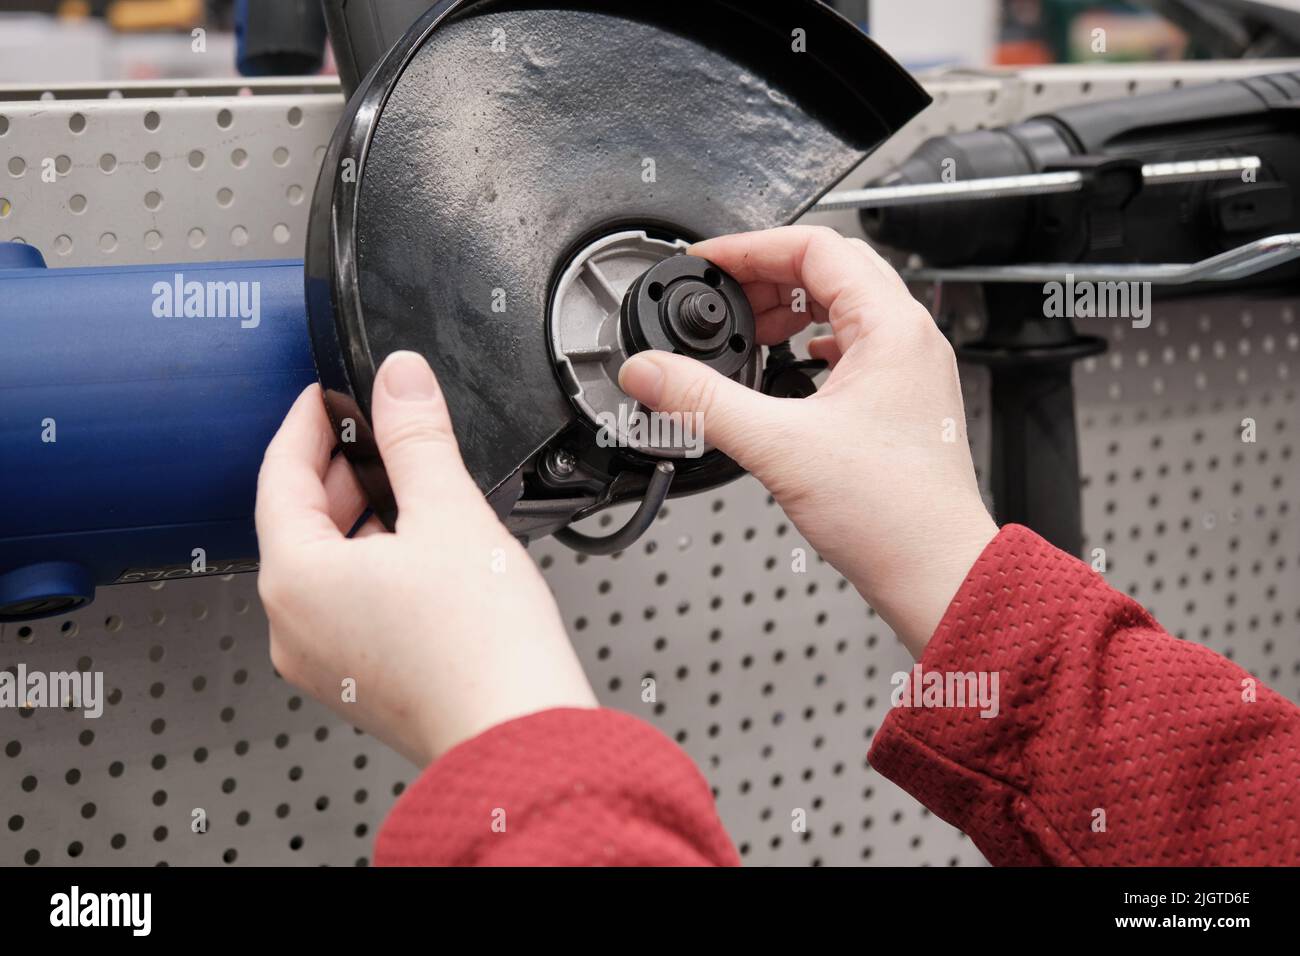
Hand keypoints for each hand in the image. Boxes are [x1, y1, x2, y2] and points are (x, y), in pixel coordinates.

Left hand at [255, 352, 596, 766]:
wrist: (518, 735)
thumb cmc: (482, 647)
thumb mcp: (450, 512)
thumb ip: (417, 437)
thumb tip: (400, 380)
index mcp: (295, 579)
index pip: (279, 475)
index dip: (307, 423)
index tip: (328, 397)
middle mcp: (293, 626)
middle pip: (298, 522)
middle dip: (340, 470)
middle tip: (380, 432)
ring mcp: (322, 661)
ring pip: (325, 565)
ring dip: (361, 518)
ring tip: (413, 490)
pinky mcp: (356, 681)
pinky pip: (347, 604)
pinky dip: (373, 565)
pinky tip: (423, 553)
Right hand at [618, 226, 996, 656]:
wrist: (934, 571)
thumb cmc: (891, 514)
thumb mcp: (777, 447)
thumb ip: (702, 403)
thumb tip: (649, 373)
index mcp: (890, 327)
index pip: (815, 247)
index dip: (750, 248)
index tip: (706, 262)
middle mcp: (909, 339)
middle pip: (831, 269)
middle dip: (767, 275)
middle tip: (720, 295)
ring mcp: (910, 369)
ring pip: (845, 306)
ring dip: (790, 309)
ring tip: (747, 329)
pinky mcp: (903, 401)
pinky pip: (854, 345)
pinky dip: (812, 343)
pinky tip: (789, 366)